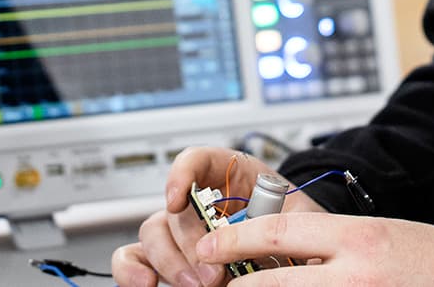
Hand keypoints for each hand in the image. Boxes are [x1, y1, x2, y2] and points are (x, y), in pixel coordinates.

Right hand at [110, 145, 327, 286]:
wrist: (299, 248)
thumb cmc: (295, 226)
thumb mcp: (294, 215)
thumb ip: (273, 222)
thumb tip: (260, 244)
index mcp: (229, 175)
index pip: (197, 160)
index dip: (182, 174)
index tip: (178, 200)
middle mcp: (197, 199)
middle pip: (175, 209)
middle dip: (190, 243)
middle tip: (212, 272)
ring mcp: (180, 228)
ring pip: (153, 234)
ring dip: (170, 262)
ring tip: (198, 284)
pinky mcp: (169, 256)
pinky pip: (136, 258)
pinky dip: (133, 271)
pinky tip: (146, 283)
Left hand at [193, 213, 433, 285]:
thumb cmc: (431, 258)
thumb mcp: (377, 235)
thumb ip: (329, 246)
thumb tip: (279, 257)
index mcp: (356, 238)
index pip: (277, 233)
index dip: (233, 240)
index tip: (208, 247)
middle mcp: (354, 275)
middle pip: (273, 285)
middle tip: (219, 286)